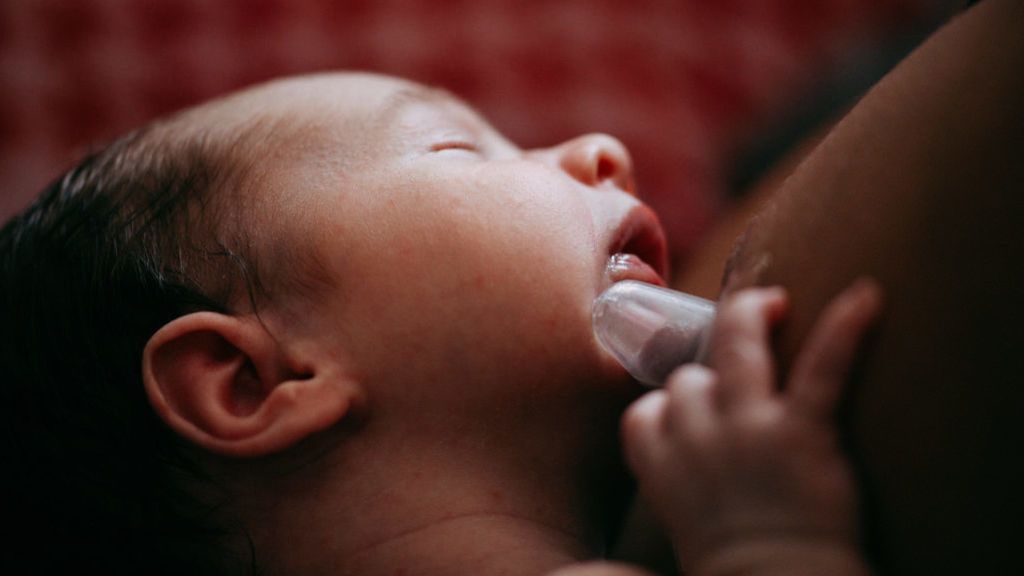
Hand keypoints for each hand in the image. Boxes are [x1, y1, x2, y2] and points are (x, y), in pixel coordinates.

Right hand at [621, 280, 881, 574]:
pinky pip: (823, 367)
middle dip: (712, 376)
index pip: (646, 411)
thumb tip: (695, 456)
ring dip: (751, 315)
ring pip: (736, 346)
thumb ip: (678, 479)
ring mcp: (745, 429)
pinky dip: (847, 329)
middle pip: (690, 377)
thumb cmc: (734, 568)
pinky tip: (867, 297)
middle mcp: (694, 437)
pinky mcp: (799, 431)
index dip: (668, 410)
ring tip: (773, 303)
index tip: (688, 415)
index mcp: (658, 465)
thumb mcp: (682, 520)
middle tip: (738, 373)